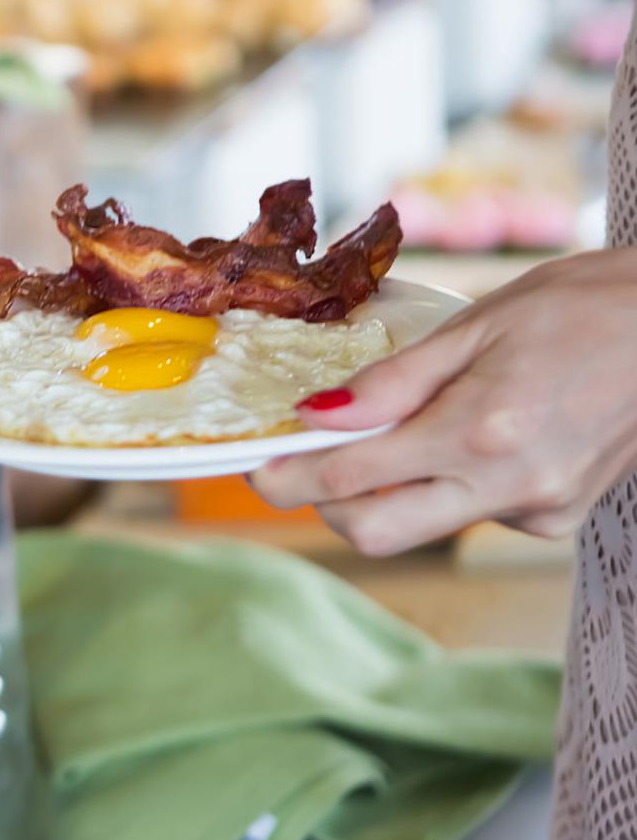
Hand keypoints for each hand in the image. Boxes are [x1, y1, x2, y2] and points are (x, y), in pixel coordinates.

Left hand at [249, 249, 636, 554]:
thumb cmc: (582, 306)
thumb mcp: (478, 326)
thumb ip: (393, 382)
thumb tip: (317, 414)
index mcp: (480, 432)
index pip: (352, 478)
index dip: (291, 478)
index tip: (256, 470)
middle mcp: (508, 485)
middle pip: (377, 532)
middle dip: (328, 505)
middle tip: (305, 464)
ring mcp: (538, 510)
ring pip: (424, 524)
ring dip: (392, 490)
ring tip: (415, 424)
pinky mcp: (557, 519)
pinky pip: (473, 513)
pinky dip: (451, 483)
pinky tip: (481, 434)